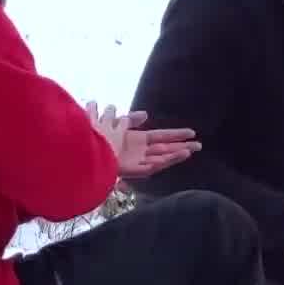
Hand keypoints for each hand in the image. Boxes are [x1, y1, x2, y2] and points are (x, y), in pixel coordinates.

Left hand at [84, 103, 200, 179]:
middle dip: (182, 146)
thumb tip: (146, 114)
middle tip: (200, 145)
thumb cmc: (96, 139)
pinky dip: (168, 160)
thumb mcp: (115, 124)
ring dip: (178, 154)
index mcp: (136, 140)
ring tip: (193, 150)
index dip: (175, 134)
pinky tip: (179, 155)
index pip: (161, 136)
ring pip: (162, 157)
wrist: (83, 153)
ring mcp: (137, 161)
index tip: (191, 132)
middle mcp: (139, 152)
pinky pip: (154, 166)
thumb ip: (131, 119)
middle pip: (165, 148)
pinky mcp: (133, 170)